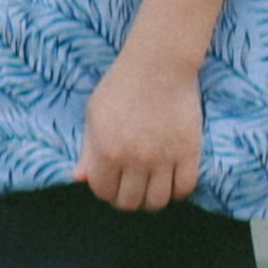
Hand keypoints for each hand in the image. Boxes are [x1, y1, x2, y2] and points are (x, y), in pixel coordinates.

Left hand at [77, 51, 203, 213]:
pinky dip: (177, 191)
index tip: (111, 181)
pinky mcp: (189, 152)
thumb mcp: (94, 114)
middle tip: (131, 186)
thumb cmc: (122, 86)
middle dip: (127, 198)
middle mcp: (134, 159)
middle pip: (130, 202)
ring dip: (151, 199)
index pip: (103, 191)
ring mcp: (163, 158)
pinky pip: (184, 188)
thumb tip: (78, 179)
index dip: (105, 190)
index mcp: (106, 150)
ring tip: (151, 186)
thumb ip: (87, 150)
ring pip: (157, 201)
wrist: (159, 64)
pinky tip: (171, 179)